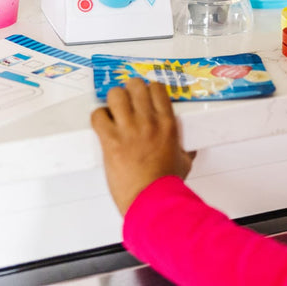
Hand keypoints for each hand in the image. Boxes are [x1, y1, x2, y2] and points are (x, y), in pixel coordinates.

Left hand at [91, 78, 194, 215]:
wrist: (152, 201)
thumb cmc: (166, 185)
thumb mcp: (183, 162)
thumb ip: (184, 150)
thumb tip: (188, 148)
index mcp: (167, 123)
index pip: (157, 88)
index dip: (149, 88)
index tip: (144, 95)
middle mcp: (148, 121)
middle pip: (135, 85)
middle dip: (129, 90)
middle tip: (127, 100)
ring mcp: (128, 129)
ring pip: (116, 95)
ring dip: (113, 100)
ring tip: (113, 110)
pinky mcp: (111, 140)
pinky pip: (98, 116)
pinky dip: (98, 117)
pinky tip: (102, 124)